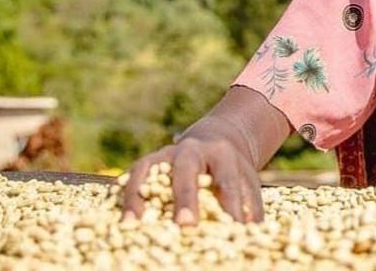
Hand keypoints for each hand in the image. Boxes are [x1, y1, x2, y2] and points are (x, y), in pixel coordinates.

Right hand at [120, 130, 263, 225]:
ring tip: (133, 224)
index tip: (233, 228)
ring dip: (141, 196)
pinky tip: (124, 219)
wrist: (216, 140)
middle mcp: (193, 149)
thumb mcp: (247, 182)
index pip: (228, 181)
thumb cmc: (232, 171)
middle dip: (186, 197)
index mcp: (223, 154)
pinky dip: (127, 195)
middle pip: (187, 171)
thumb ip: (250, 207)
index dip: (230, 205)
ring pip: (152, 169)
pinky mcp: (150, 160)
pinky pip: (135, 174)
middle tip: (185, 223)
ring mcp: (168, 152)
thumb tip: (251, 235)